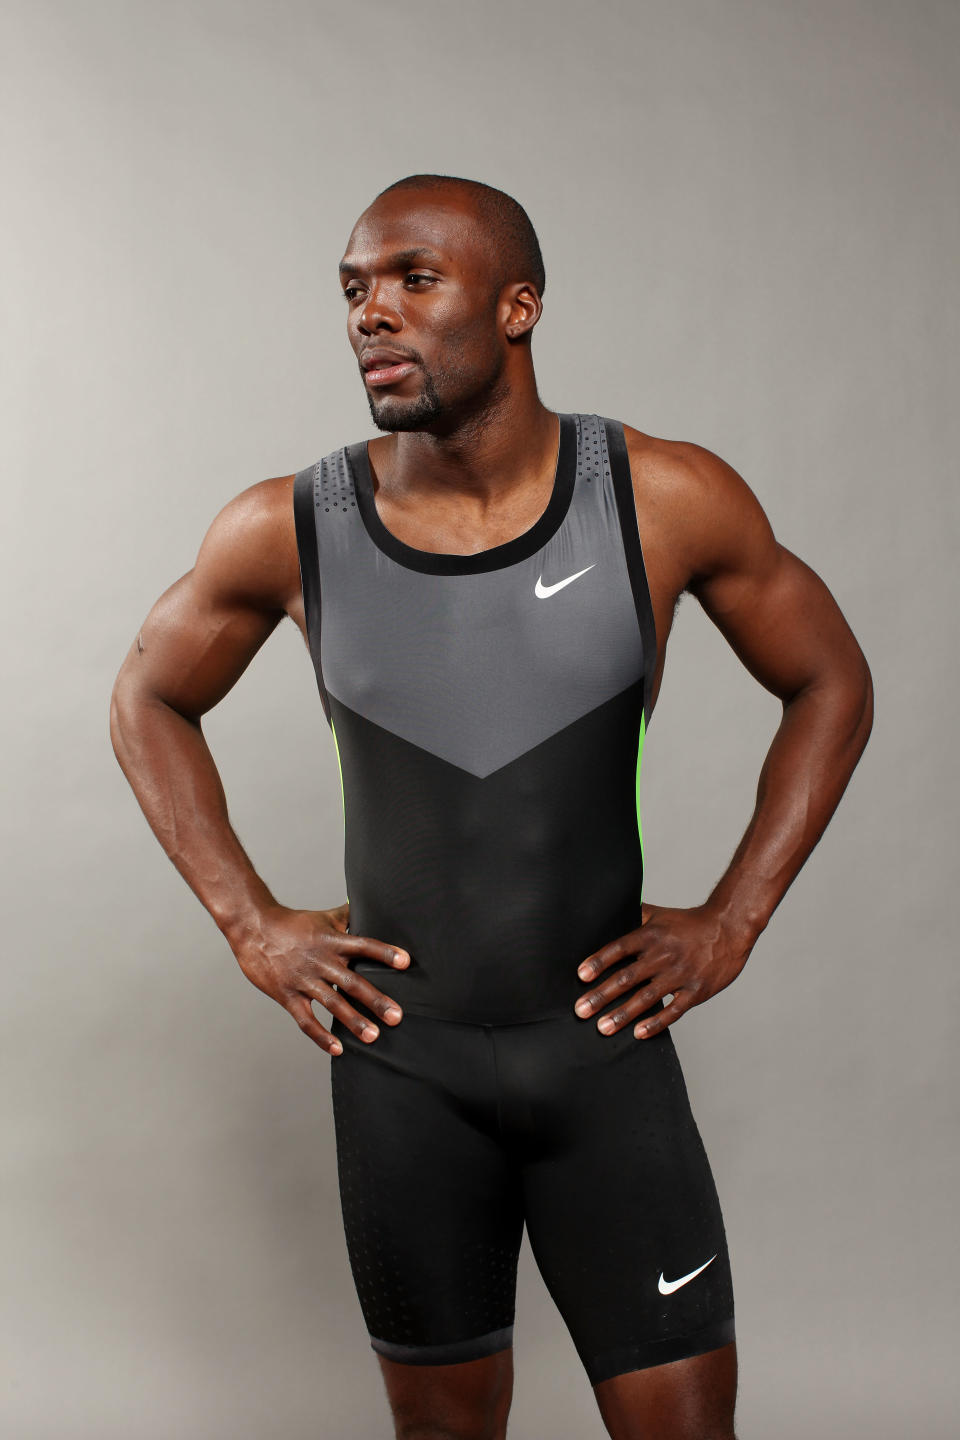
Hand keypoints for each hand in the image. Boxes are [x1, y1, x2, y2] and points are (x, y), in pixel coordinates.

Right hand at [227, 901, 409, 1055]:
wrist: (253, 929)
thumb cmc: (291, 924)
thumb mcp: (322, 917)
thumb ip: (347, 915)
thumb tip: (367, 904)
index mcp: (331, 941)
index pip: (363, 946)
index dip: (384, 953)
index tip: (405, 962)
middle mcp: (320, 962)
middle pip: (352, 982)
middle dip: (375, 1000)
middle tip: (396, 1016)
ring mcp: (304, 980)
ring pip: (332, 1004)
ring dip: (354, 1021)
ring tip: (373, 1036)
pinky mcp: (287, 996)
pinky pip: (306, 1020)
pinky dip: (321, 1036)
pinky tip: (337, 1049)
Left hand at [573, 901, 754, 1038]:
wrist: (729, 928)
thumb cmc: (690, 923)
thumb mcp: (660, 914)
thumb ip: (635, 915)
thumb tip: (609, 911)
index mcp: (651, 936)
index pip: (619, 949)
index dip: (599, 962)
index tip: (581, 976)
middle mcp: (663, 955)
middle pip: (627, 977)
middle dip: (601, 995)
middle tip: (580, 1011)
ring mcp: (680, 975)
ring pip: (646, 998)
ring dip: (622, 1014)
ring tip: (602, 1028)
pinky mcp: (696, 991)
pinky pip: (673, 1010)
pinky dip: (656, 1023)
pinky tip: (638, 1033)